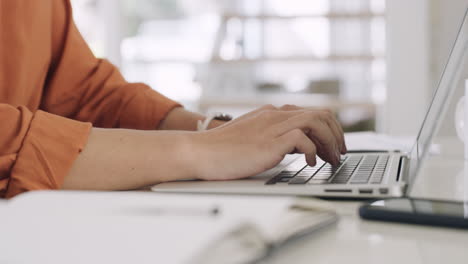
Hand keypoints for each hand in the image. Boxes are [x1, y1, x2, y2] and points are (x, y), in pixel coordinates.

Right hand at [190, 105, 346, 180]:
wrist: (200, 151)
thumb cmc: (222, 148)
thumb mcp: (251, 135)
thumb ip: (271, 134)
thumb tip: (292, 145)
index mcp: (271, 113)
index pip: (311, 112)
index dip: (329, 128)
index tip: (333, 145)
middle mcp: (275, 115)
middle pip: (321, 113)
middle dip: (336, 134)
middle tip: (339, 153)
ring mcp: (272, 127)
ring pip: (316, 122)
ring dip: (330, 141)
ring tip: (331, 159)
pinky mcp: (269, 142)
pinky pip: (303, 139)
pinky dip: (313, 151)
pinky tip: (310, 163)